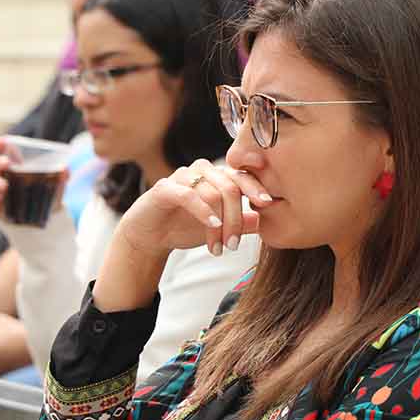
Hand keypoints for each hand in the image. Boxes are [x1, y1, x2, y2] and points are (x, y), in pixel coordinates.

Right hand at [0, 137, 67, 221]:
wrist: (39, 219)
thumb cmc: (45, 196)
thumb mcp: (54, 186)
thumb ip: (60, 178)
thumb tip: (65, 170)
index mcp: (16, 164)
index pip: (6, 150)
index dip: (3, 144)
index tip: (1, 141)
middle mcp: (2, 173)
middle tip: (7, 164)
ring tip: (4, 187)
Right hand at [93, 160, 270, 311]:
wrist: (149, 236)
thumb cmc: (185, 227)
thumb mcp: (220, 228)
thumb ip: (242, 223)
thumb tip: (263, 219)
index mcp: (217, 176)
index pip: (242, 176)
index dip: (256, 188)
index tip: (269, 203)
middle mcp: (201, 171)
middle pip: (230, 187)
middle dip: (236, 220)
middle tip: (234, 246)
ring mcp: (182, 177)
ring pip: (213, 193)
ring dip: (220, 225)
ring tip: (219, 248)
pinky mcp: (165, 188)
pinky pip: (189, 194)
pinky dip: (203, 211)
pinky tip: (212, 226)